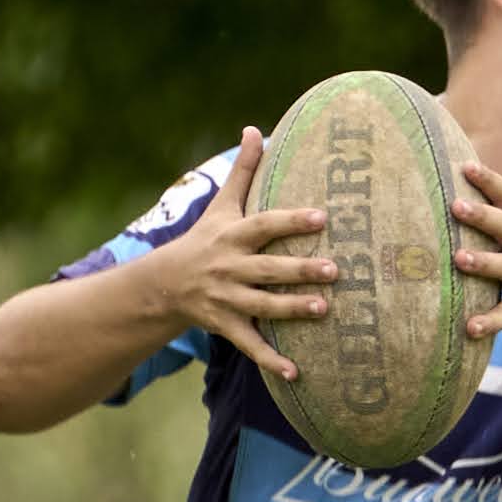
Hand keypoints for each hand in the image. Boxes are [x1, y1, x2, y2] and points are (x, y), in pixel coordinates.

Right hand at [139, 127, 335, 379]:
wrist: (165, 284)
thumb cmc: (205, 238)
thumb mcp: (222, 204)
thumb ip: (243, 169)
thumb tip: (256, 128)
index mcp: (233, 236)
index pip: (265, 225)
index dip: (292, 220)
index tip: (323, 215)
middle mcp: (230, 268)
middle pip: (269, 269)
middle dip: (300, 270)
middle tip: (336, 270)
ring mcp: (227, 299)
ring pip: (263, 306)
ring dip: (292, 310)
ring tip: (324, 310)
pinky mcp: (226, 326)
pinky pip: (250, 346)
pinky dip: (271, 360)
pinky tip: (295, 373)